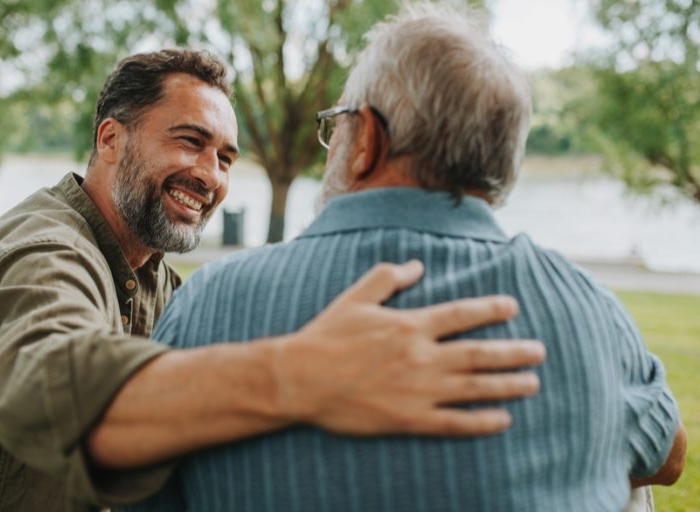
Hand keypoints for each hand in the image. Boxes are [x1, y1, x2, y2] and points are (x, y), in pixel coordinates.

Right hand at [275, 260, 545, 435]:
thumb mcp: (356, 297)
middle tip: (539, 352)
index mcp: (410, 325)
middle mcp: (422, 357)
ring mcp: (418, 390)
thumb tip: (418, 264)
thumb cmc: (327, 336)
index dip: (491, 309)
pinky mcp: (409, 418)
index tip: (513, 307)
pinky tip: (502, 420)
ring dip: (507, 386)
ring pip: (474, 388)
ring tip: (532, 384)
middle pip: (479, 353)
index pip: (462, 314)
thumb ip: (389, 277)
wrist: (301, 379)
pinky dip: (481, 422)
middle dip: (514, 352)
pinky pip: (454, 422)